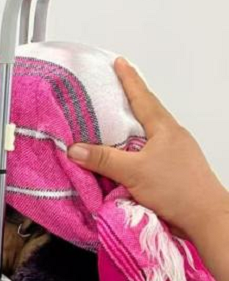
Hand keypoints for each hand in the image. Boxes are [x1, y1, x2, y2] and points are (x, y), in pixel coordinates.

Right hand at [67, 57, 228, 238]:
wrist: (206, 218)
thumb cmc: (177, 190)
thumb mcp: (134, 172)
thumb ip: (103, 159)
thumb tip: (75, 148)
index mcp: (165, 129)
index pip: (143, 97)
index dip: (129, 79)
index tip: (119, 62)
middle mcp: (172, 137)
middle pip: (148, 112)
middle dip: (131, 100)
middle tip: (113, 89)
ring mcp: (176, 154)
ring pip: (149, 134)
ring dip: (132, 128)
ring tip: (113, 124)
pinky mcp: (174, 171)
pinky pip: (150, 152)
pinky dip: (135, 149)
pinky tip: (126, 157)